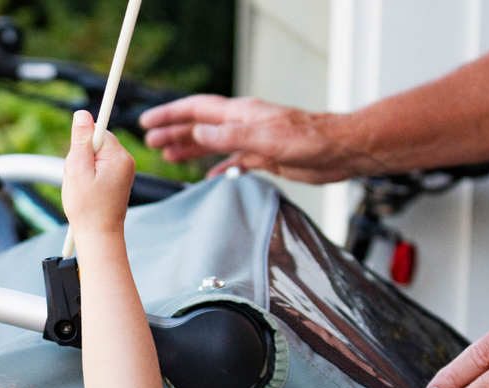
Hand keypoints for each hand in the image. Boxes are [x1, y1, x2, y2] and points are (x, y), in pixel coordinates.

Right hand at [61, 110, 135, 236]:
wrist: (98, 235)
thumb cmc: (87, 208)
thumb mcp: (77, 170)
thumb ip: (80, 140)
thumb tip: (83, 114)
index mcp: (118, 156)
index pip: (97, 131)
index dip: (81, 144)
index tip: (77, 158)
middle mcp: (125, 160)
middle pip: (96, 142)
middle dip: (80, 156)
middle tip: (77, 178)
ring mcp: (123, 169)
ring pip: (95, 155)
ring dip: (82, 167)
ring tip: (81, 187)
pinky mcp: (119, 178)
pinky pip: (99, 166)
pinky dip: (88, 175)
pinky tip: (87, 190)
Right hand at [139, 95, 364, 182]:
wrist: (340, 150)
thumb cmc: (310, 140)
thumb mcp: (265, 138)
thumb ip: (229, 136)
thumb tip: (198, 133)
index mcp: (241, 114)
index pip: (197, 110)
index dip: (171, 115)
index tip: (148, 122)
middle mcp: (244, 124)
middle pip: (200, 125)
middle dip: (174, 132)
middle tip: (150, 141)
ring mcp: (253, 140)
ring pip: (214, 142)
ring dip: (191, 148)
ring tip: (169, 156)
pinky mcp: (264, 157)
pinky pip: (233, 161)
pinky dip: (218, 167)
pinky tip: (209, 176)